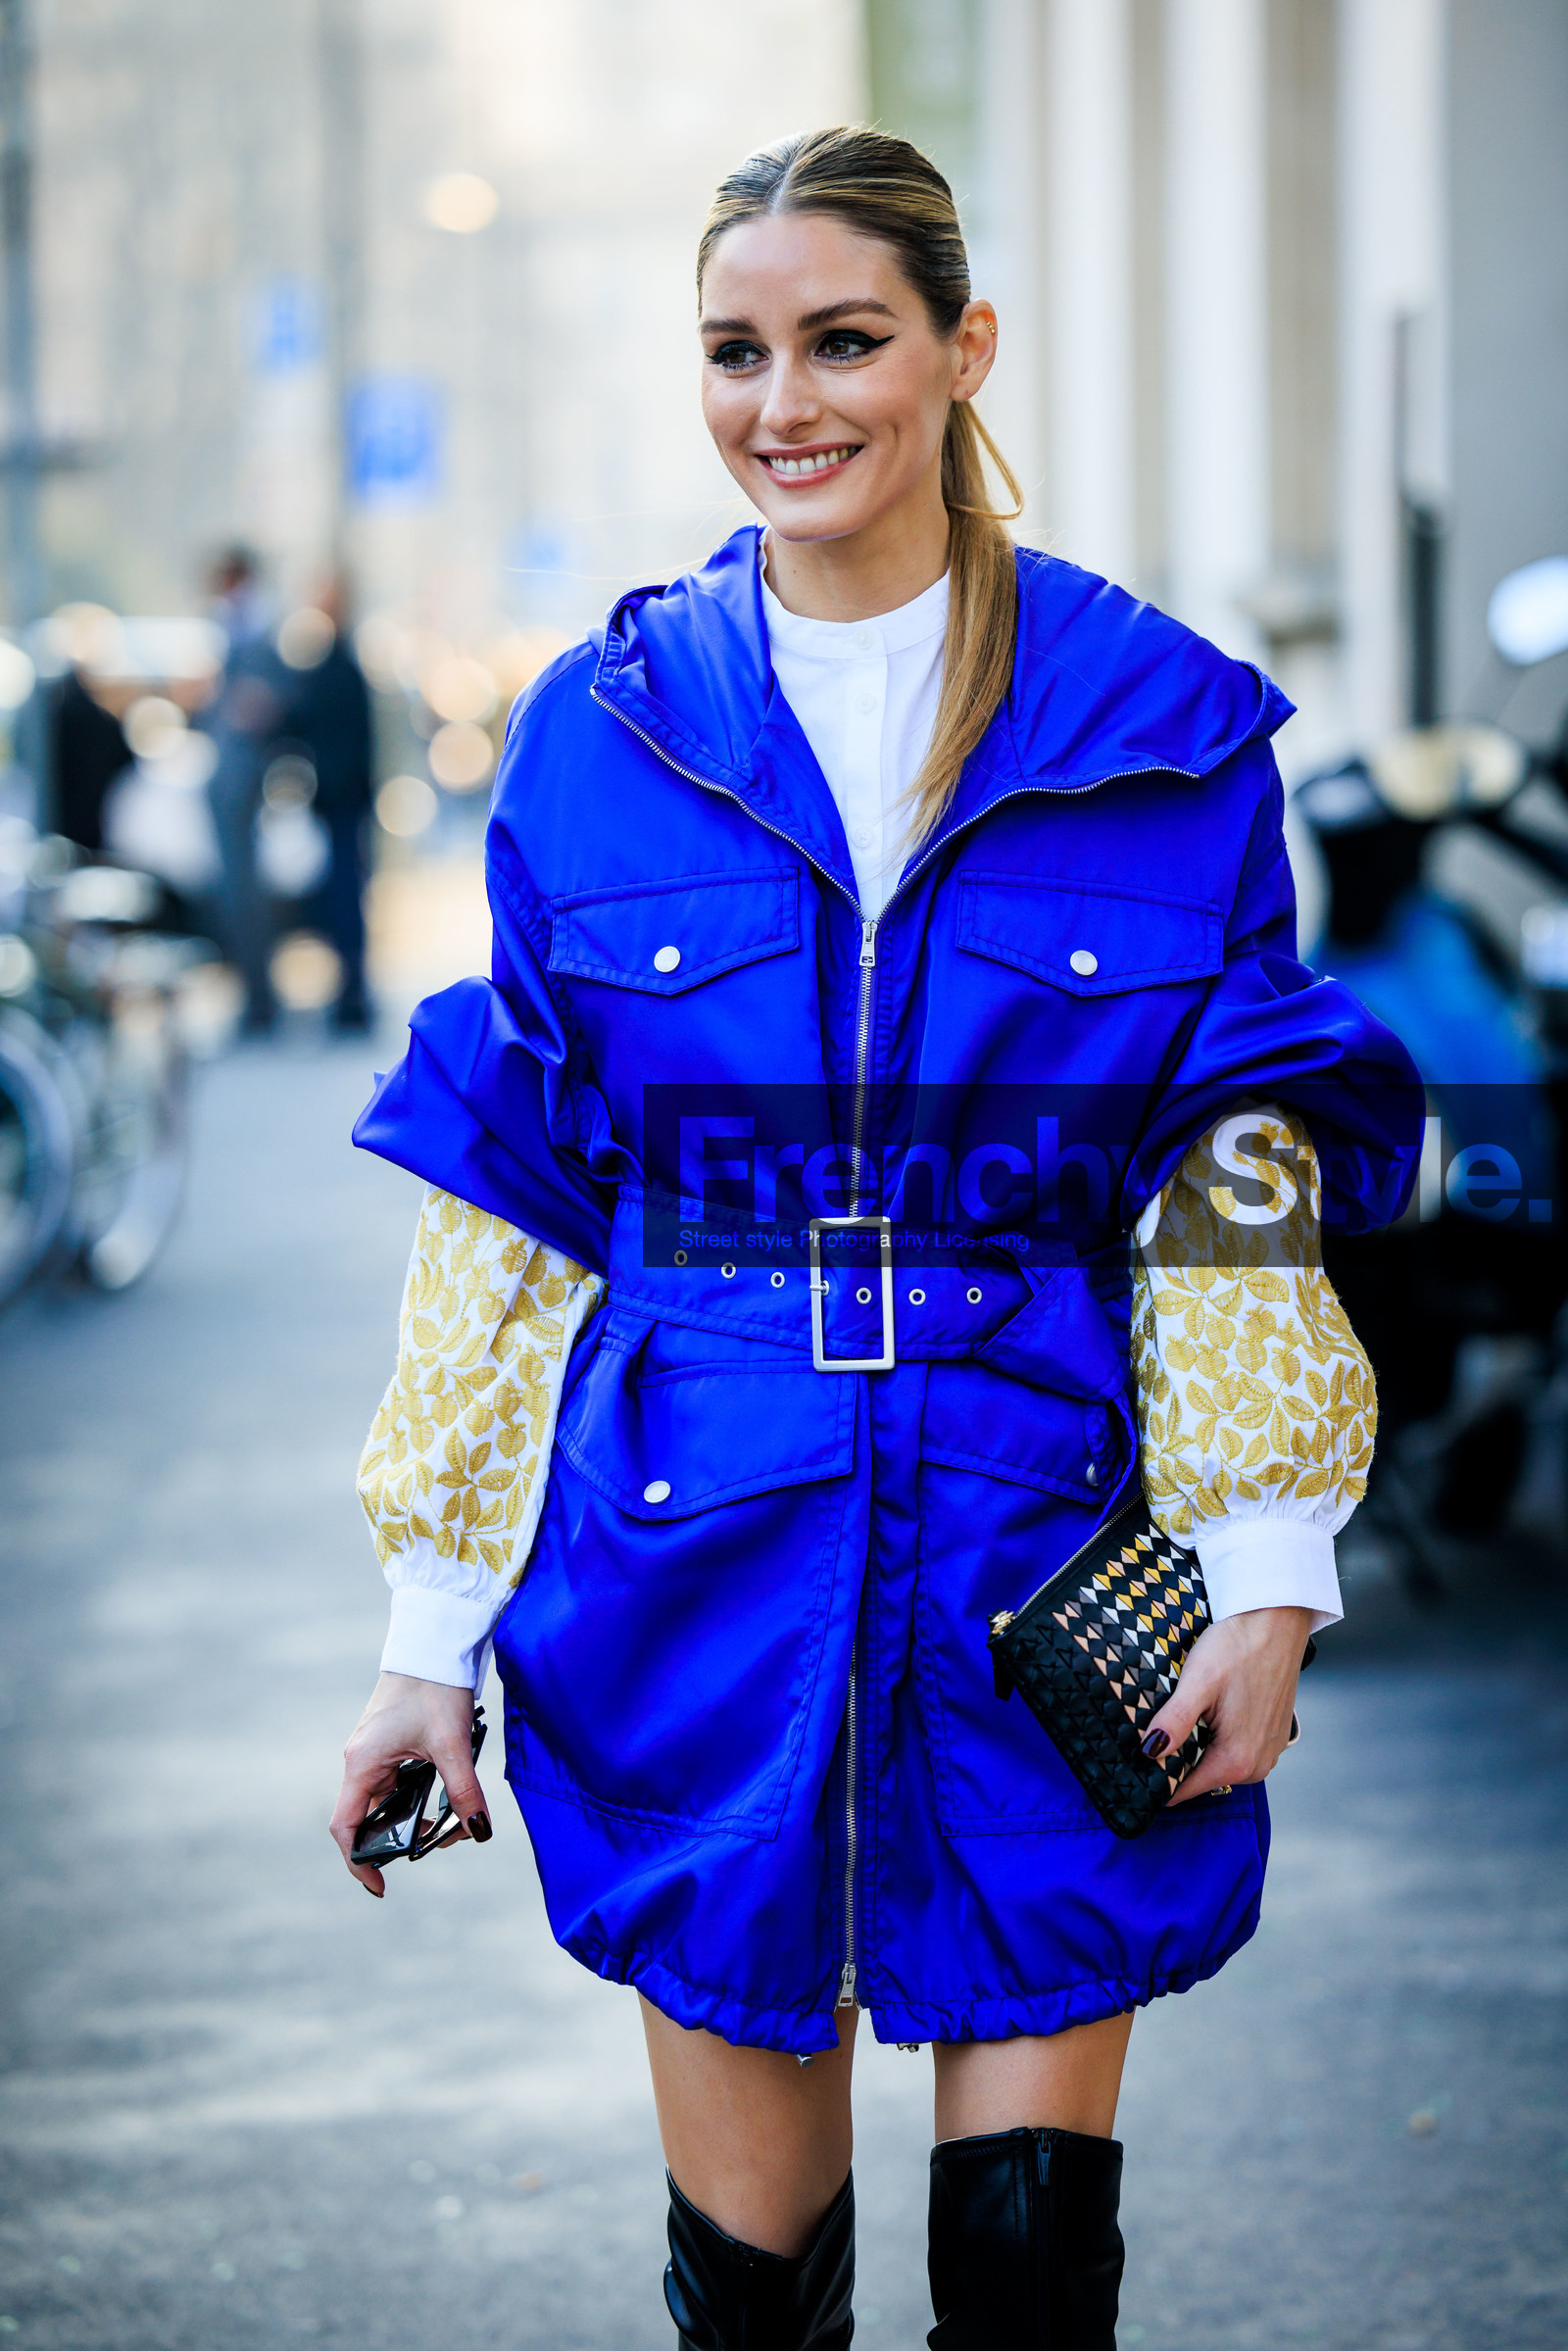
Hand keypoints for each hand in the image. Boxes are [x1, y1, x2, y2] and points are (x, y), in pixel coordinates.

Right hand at [329, 1671, 490, 1896]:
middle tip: (439, 1841)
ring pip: (388, 1800)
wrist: (433, 1640)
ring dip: (414, 1816)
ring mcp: (375, 1751)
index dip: (359, 1862)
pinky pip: (398, 1781)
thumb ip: (463, 1790)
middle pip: (369, 1818)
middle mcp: (362, 1761)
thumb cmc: (434, 1686)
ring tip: (451, 1819)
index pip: (347, 1827)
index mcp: (363, 1764)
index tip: (380, 1886)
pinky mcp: (391, 1742)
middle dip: (401, 1838)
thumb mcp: (452, 1743)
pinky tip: (447, 1793)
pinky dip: (419, 1794)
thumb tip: (479, 1830)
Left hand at [1142, 1606, 1310, 1808]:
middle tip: (1154, 1732)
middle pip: (1201, 1778)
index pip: (1184, 1790)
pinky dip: (1217, 1737)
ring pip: (1218, 1763)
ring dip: (1197, 1747)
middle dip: (1176, 1761)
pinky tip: (1207, 1713)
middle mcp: (1258, 1765)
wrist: (1276, 1620)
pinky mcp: (1272, 1736)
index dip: (1157, 1779)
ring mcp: (1268, 1752)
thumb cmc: (1239, 1647)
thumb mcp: (1197, 1683)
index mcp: (1237, 1760)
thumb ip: (1174, 1722)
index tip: (1134, 1767)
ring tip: (1180, 1719)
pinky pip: (1236, 1749)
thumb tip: (1149, 1753)